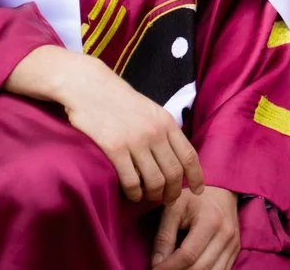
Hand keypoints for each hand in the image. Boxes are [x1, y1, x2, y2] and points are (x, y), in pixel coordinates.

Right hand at [6, 46, 200, 204]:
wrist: (91, 89)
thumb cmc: (121, 102)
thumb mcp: (151, 111)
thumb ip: (164, 131)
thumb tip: (176, 156)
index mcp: (167, 122)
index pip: (189, 155)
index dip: (196, 176)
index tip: (198, 190)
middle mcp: (155, 132)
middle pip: (174, 171)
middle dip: (174, 191)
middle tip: (168, 200)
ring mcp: (136, 141)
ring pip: (155, 180)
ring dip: (154, 195)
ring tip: (149, 198)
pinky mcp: (115, 148)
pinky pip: (131, 180)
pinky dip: (135, 193)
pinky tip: (132, 195)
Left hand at [151, 185, 239, 269]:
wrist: (222, 191)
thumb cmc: (195, 199)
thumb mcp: (174, 210)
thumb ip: (164, 237)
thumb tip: (156, 264)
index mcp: (210, 222)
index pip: (187, 255)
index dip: (168, 268)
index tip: (153, 269)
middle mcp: (226, 235)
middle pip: (200, 268)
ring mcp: (233, 244)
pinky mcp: (235, 250)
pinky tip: (190, 269)